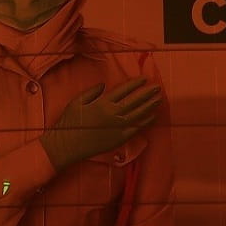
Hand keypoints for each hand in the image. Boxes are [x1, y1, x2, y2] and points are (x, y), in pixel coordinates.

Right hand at [41, 78, 162, 169]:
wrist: (67, 145)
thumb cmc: (69, 122)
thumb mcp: (77, 102)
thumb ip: (91, 92)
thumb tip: (104, 85)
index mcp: (102, 103)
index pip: (123, 91)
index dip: (135, 84)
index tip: (144, 79)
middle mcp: (112, 114)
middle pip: (134, 102)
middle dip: (147, 94)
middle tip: (157, 88)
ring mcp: (116, 127)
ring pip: (138, 115)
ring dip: (149, 106)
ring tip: (159, 100)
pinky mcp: (118, 139)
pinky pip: (135, 129)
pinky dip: (145, 122)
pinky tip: (152, 117)